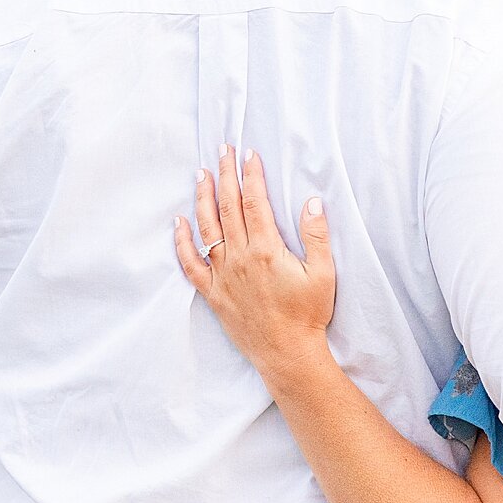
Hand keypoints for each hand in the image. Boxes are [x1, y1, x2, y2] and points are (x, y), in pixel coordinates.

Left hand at [175, 149, 335, 387]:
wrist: (288, 353)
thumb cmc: (308, 314)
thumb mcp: (323, 273)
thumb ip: (316, 235)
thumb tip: (312, 201)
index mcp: (266, 249)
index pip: (255, 202)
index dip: (251, 175)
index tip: (248, 153)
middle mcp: (239, 258)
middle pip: (228, 207)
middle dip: (225, 175)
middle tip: (222, 150)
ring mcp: (223, 275)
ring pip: (206, 228)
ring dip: (202, 198)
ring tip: (200, 174)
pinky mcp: (213, 293)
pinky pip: (191, 264)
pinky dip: (182, 242)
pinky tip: (178, 222)